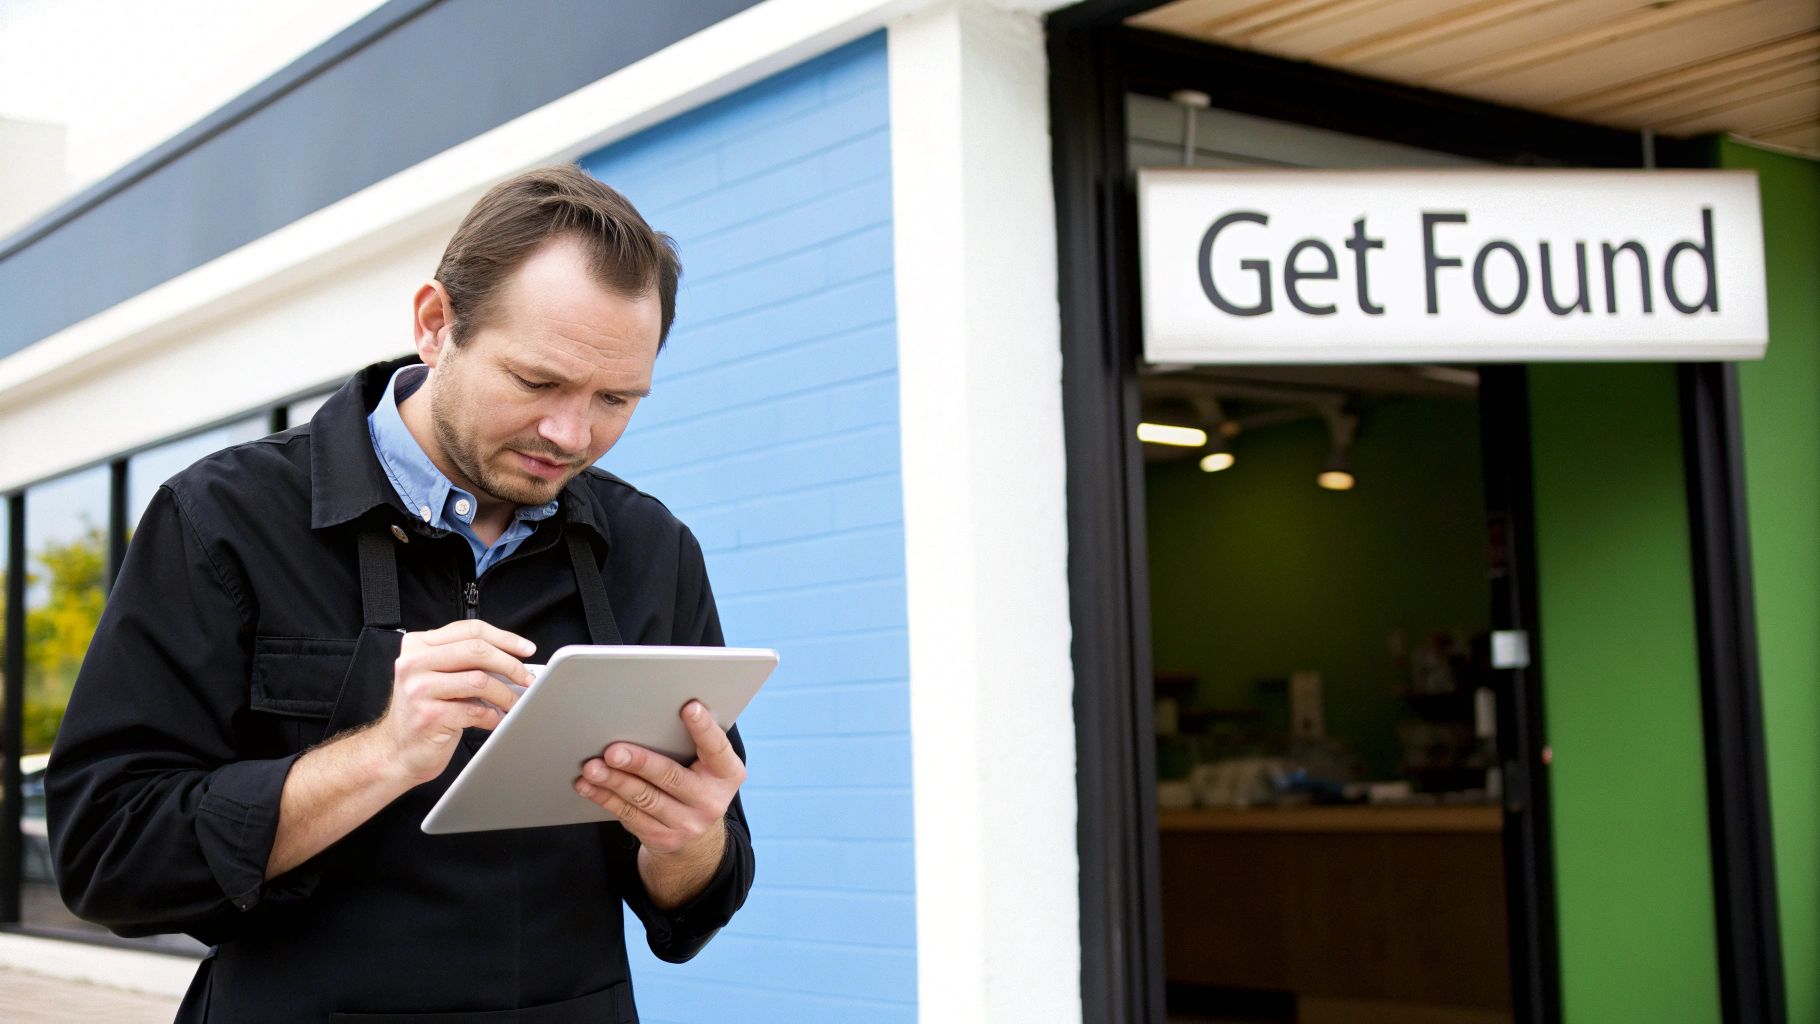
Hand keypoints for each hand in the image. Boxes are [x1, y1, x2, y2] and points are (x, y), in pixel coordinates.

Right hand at [372, 619, 535, 783]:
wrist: (398, 751)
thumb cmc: (425, 712)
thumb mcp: (439, 677)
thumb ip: (466, 662)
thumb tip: (513, 660)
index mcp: (418, 645)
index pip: (470, 630)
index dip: (505, 638)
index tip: (526, 649)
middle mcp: (414, 663)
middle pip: (477, 650)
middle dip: (511, 664)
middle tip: (527, 678)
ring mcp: (418, 689)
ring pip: (479, 680)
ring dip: (505, 694)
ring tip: (514, 703)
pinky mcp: (428, 715)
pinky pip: (474, 710)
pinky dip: (492, 716)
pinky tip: (494, 719)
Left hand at [573, 700, 744, 856]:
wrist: (697, 837)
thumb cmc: (697, 781)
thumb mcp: (709, 765)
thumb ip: (694, 743)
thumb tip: (655, 711)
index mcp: (727, 773)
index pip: (717, 748)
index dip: (704, 728)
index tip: (690, 707)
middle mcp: (710, 800)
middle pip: (671, 777)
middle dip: (639, 763)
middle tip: (613, 751)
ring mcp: (686, 823)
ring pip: (644, 798)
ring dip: (614, 781)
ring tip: (592, 767)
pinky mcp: (661, 837)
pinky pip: (628, 815)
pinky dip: (605, 798)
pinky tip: (588, 786)